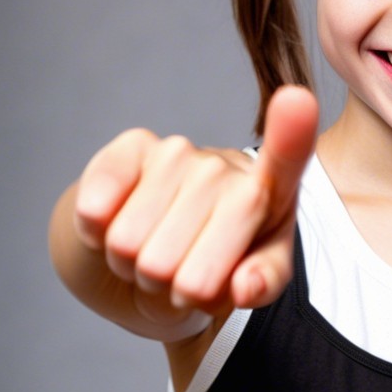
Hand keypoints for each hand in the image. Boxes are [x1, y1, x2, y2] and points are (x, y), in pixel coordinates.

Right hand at [71, 86, 317, 326]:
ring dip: (136, 270)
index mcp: (270, 197)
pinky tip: (115, 224)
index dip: (290, 134)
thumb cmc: (215, 262)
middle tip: (182, 273)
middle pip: (189, 275)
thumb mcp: (251, 280)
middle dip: (176, 291)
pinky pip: (95, 212)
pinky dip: (97, 237)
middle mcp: (224, 168)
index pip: (286, 162)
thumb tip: (245, 286)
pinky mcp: (129, 150)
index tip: (297, 100)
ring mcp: (178, 154)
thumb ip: (262, 284)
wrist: (153, 247)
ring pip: (132, 250)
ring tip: (154, 252)